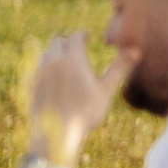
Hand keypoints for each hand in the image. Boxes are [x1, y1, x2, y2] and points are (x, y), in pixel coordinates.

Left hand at [28, 34, 127, 165]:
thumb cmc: (85, 111)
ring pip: (46, 54)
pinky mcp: (31, 84)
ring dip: (56, 53)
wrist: (56, 132)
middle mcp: (53, 61)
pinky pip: (37, 68)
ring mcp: (39, 72)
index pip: (75, 36)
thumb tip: (136, 51)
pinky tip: (54, 78)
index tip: (87, 37)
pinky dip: (46, 67)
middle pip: (57, 41)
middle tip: (77, 48)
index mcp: (73, 59)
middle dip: (67, 42)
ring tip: (66, 62)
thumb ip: (119, 68)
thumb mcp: (106, 89)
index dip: (82, 35)